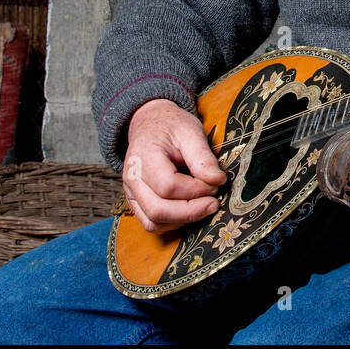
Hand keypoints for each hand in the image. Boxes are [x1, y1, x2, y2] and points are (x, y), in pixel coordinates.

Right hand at [123, 98, 226, 232]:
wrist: (150, 124)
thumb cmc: (170, 127)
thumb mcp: (190, 131)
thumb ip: (203, 157)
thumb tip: (218, 180)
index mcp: (143, 157)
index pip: (168, 186)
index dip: (196, 190)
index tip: (217, 183)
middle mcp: (132, 179)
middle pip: (158, 210)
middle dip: (191, 211)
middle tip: (214, 202)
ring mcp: (131, 194)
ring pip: (154, 222)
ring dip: (183, 220)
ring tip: (204, 205)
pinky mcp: (137, 203)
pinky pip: (152, 224)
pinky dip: (174, 223)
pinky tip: (191, 209)